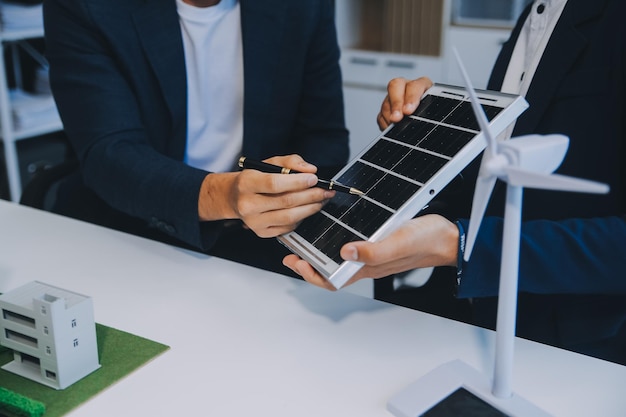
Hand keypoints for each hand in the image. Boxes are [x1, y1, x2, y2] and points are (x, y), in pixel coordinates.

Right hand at [198, 154, 334, 236]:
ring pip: (289, 217)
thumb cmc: (254, 179)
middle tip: (325, 191)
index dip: (297, 182)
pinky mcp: (262, 232)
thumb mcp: (268, 163)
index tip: (314, 179)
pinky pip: (288, 227)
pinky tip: (307, 209)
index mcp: (247, 183)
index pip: (275, 184)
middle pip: (286, 201)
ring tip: (321, 200)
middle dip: (311, 195)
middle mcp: (248, 204)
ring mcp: (254, 222)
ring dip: (310, 208)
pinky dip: (301, 218)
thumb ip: (290, 162)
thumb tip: (310, 170)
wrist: (234, 198)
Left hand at [283, 214, 458, 290]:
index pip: (332, 279)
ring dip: (320, 252)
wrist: (448, 236)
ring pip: (339, 259)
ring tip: (305, 240)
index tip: (295, 260)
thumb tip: (345, 253)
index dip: (311, 273)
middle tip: (292, 250)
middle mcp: (368, 263)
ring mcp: (373, 253)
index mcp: (369, 267)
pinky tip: (332, 229)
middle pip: (331, 270)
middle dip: (309, 263)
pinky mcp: (378, 242)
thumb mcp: (399, 242)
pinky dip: (335, 241)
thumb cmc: (427, 240)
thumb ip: (374, 251)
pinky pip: (351, 246)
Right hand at [377, 76, 432, 129]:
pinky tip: (391, 129)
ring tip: (394, 126)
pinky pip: (381, 115)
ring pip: (386, 102)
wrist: (430, 118)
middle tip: (396, 118)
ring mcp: (394, 97)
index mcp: (422, 84)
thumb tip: (422, 118)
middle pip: (395, 86)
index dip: (410, 98)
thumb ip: (429, 110)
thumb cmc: (434, 111)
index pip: (414, 86)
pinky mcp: (387, 109)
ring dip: (389, 116)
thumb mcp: (435, 108)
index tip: (408, 111)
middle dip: (396, 103)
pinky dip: (385, 123)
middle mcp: (406, 87)